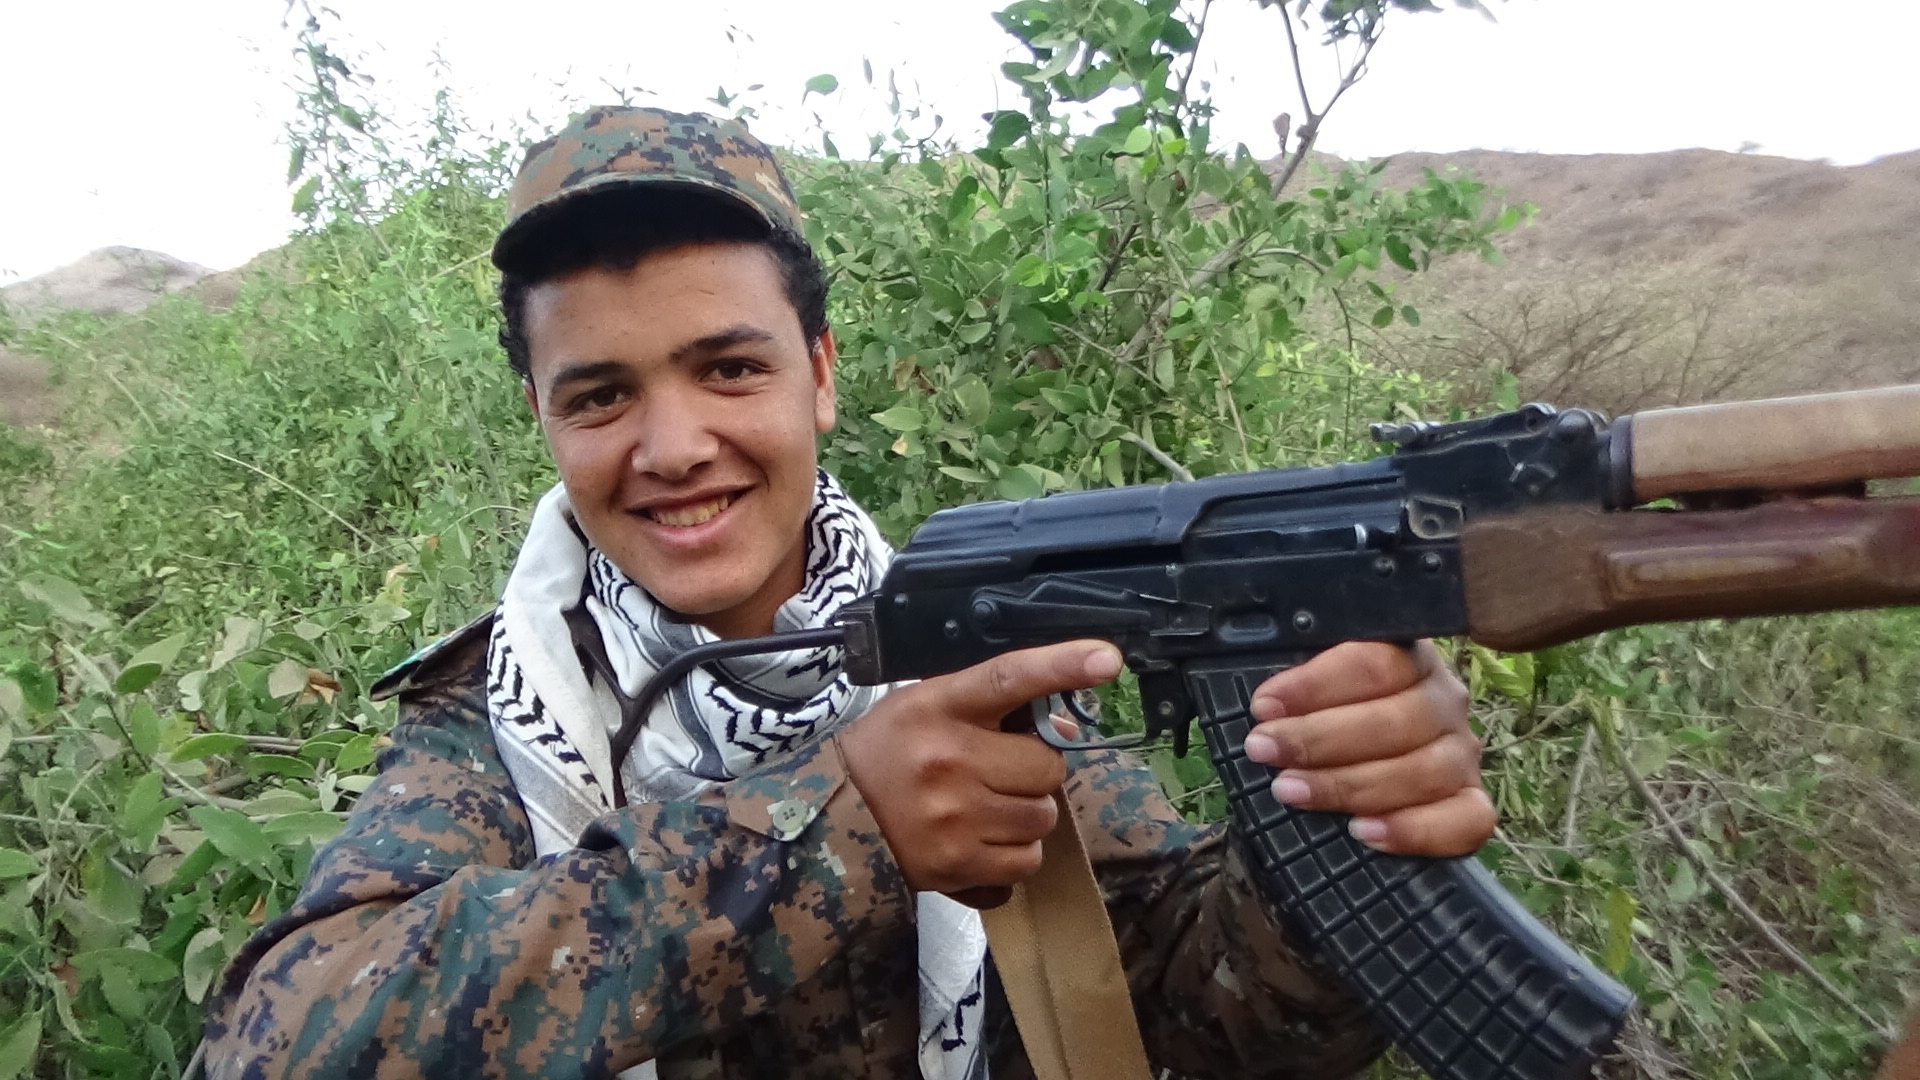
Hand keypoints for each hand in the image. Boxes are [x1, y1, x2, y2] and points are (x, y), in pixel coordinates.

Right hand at [838, 640, 1122, 905]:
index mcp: (939, 707)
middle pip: (1046, 767)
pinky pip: (1025, 861)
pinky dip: (1013, 854)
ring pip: (1042, 818)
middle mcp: (948, 760)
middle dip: (1034, 772)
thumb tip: (1062, 724)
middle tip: (1000, 773)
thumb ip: (988, 706)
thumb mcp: (926, 706)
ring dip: (1026, 815)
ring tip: (986, 809)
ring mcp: (954, 817)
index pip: (1008, 677)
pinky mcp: (955, 865)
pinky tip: (982, 841)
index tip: (1106, 660)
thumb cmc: (888, 752)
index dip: (1061, 665)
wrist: (831, 819)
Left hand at [1242, 641, 1491, 856]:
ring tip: (1293, 792)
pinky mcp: (1473, 805)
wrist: (1360, 762)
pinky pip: (1465, 821)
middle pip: (1396, 719)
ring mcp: (1462, 756)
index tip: (1265, 706)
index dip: (1316, 685)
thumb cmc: (1331, 718)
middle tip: (1267, 750)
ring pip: (1424, 771)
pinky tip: (1364, 832)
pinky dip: (1414, 829)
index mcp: (1410, 659)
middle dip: (1320, 738)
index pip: (1375, 662)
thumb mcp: (1314, 687)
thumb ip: (1299, 682)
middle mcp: (1445, 702)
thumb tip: (1262, 699)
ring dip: (1350, 785)